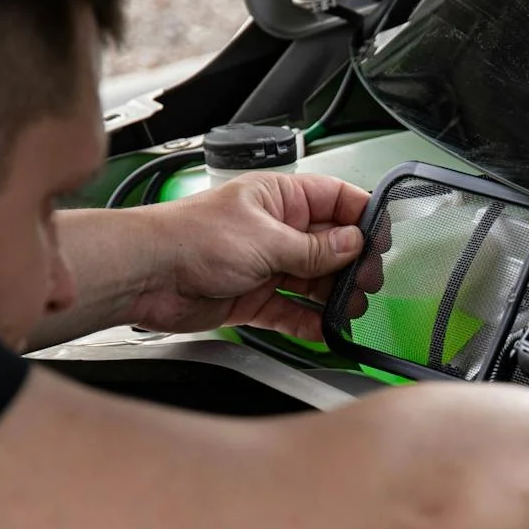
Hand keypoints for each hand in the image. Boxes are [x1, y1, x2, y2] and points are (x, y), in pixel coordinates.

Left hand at [131, 173, 369, 340]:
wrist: (146, 275)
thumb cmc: (191, 239)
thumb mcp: (267, 240)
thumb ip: (316, 248)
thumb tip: (353, 244)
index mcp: (280, 198)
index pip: (335, 200)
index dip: (362, 217)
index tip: (382, 239)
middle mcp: (276, 229)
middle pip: (331, 246)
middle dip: (351, 264)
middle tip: (367, 282)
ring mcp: (266, 264)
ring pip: (314, 281)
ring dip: (333, 297)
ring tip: (349, 309)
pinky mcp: (253, 297)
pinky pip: (291, 310)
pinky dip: (308, 322)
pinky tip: (324, 330)